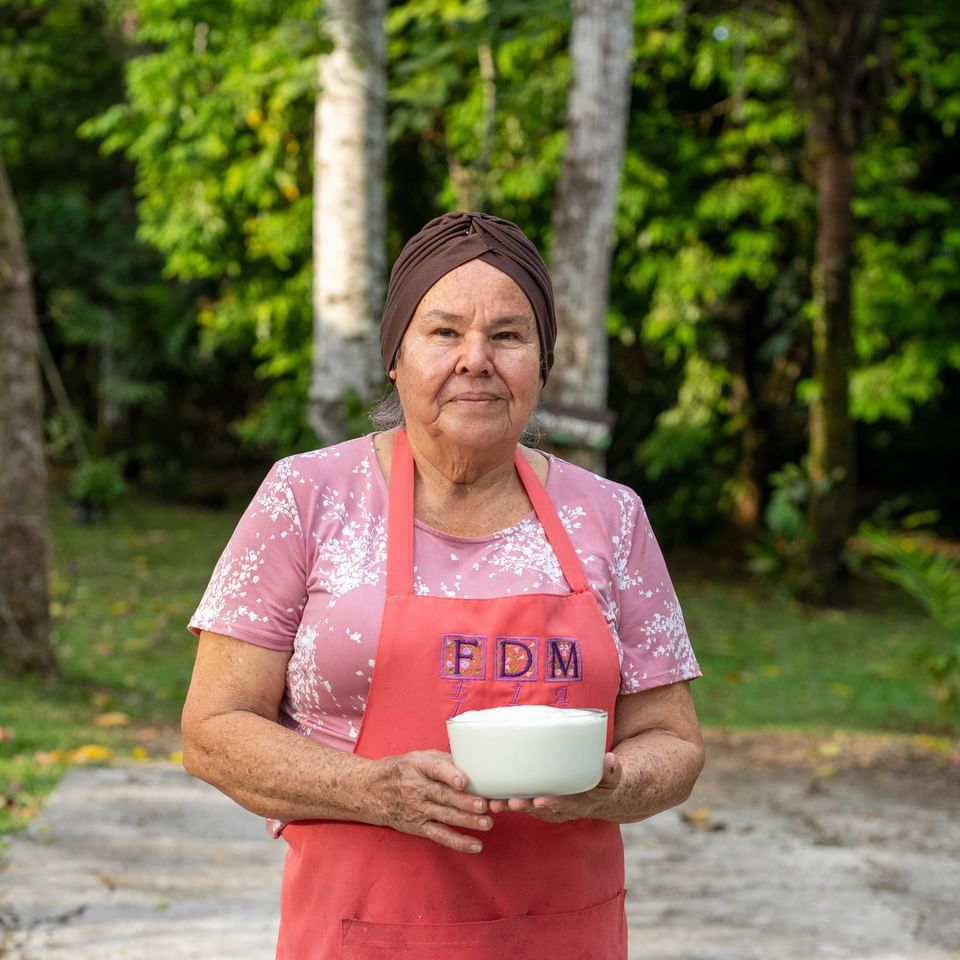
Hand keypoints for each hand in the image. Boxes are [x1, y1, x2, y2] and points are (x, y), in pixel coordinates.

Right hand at [368, 749, 492, 853]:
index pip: (435, 769)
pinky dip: (458, 842)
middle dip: (464, 801)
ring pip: (445, 816)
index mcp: (418, 766)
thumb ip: (444, 760)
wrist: (371, 791)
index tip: (464, 781)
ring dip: (467, 821)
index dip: (450, 774)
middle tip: (484, 805)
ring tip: (487, 822)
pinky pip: (439, 835)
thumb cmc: (401, 770)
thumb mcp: (418, 757)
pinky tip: (475, 845)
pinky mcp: (418, 827)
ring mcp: (417, 809)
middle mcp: (416, 788)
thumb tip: (473, 765)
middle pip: (443, 795)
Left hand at [486, 752, 621, 822]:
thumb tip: (611, 760)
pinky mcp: (538, 802)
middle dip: (526, 806)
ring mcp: (549, 808)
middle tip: (512, 802)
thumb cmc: (604, 782)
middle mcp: (562, 809)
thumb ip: (612, 771)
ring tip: (494, 803)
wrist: (600, 796)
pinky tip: (489, 798)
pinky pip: (522, 804)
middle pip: (542, 810)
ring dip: (511, 807)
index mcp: (580, 803)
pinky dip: (506, 803)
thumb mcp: (612, 778)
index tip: (541, 800)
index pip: (566, 805)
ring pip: (528, 809)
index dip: (553, 803)